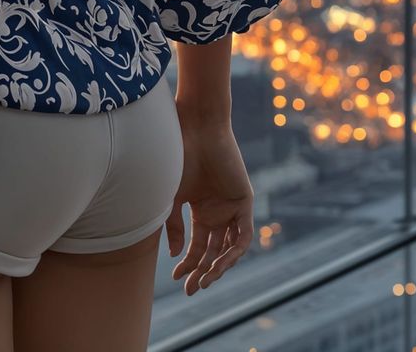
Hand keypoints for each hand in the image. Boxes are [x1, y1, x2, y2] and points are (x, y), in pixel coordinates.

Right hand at [164, 111, 254, 295]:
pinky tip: (222, 262)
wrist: (196, 127)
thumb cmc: (177, 156)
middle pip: (212, 251)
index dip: (187, 263)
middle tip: (191, 289)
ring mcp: (231, 207)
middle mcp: (216, 211)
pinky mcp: (244, 201)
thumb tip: (174, 254)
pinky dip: (235, 250)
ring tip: (205, 278)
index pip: (196, 245)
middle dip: (202, 271)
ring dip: (219, 266)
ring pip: (229, 247)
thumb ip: (172, 224)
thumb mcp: (171, 196)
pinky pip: (244, 234)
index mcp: (199, 209)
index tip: (175, 277)